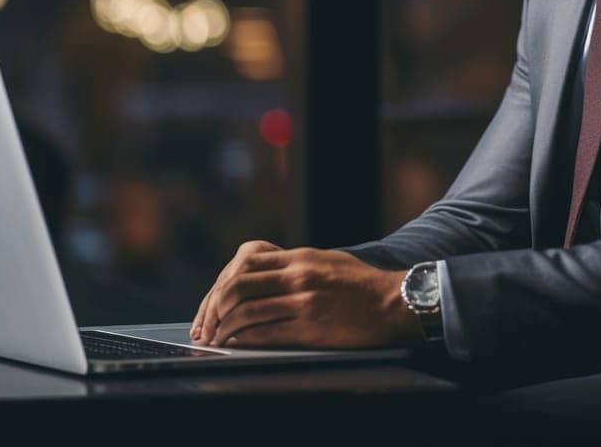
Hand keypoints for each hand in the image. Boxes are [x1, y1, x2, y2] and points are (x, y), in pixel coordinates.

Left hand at [189, 242, 415, 348]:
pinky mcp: (311, 326)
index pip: (244, 261)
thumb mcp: (326, 261)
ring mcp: (304, 300)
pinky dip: (243, 339)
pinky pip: (265, 332)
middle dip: (213, 307)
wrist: (394, 302)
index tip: (211, 302)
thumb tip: (261, 276)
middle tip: (205, 324)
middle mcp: (298, 274)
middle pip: (237, 284)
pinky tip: (236, 344)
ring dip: (223, 327)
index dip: (220, 282)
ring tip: (216, 339)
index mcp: (300, 257)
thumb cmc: (362, 285)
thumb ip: (294, 266)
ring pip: (246, 310)